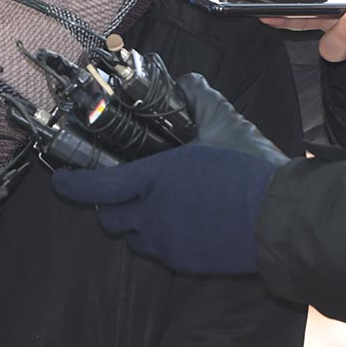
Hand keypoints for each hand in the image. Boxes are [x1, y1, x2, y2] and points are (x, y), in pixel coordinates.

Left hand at [51, 74, 286, 273]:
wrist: (284, 221)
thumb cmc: (251, 173)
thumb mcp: (224, 128)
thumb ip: (199, 102)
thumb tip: (189, 83)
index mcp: (154, 179)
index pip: (97, 185)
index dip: (73, 185)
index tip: (61, 181)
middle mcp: (152, 214)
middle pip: (109, 217)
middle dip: (108, 205)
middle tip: (120, 192)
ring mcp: (167, 243)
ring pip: (134, 237)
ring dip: (134, 223)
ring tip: (155, 207)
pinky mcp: (186, 263)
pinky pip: (160, 252)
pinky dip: (160, 238)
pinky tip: (181, 224)